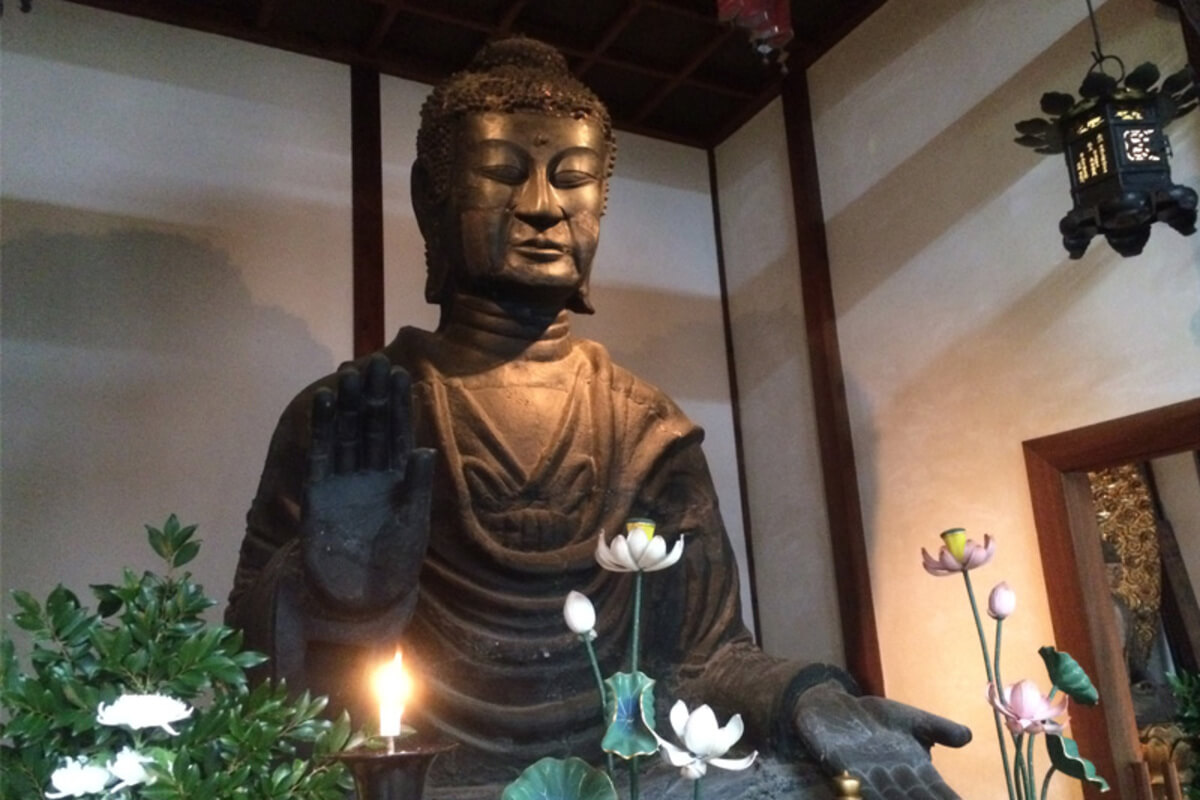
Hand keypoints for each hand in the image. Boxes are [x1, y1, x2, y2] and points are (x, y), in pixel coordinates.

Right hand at [300, 353, 434, 613]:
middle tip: (373, 360)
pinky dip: (322, 429)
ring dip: (347, 404)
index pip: (399, 433)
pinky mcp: (319, 493)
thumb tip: (425, 449)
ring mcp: (344, 481)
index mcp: (399, 479)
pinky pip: (321, 455)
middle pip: (371, 426)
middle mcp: (371, 474)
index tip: (400, 372)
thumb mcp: (414, 525)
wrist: (362, 599)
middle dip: (372, 395)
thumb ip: (417, 487)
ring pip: (346, 434)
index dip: (399, 404)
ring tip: (348, 373)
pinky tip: (323, 402)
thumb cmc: (396, 564)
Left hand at [792, 681, 969, 799]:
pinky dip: (861, 794)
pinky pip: (852, 785)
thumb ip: (938, 728)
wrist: (834, 706)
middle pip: (911, 797)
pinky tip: (864, 796)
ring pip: (885, 796)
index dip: (945, 797)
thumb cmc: (875, 718)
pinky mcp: (840, 765)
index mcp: (912, 767)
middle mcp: (891, 777)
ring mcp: (865, 774)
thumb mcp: (911, 719)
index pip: (934, 789)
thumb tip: (968, 737)